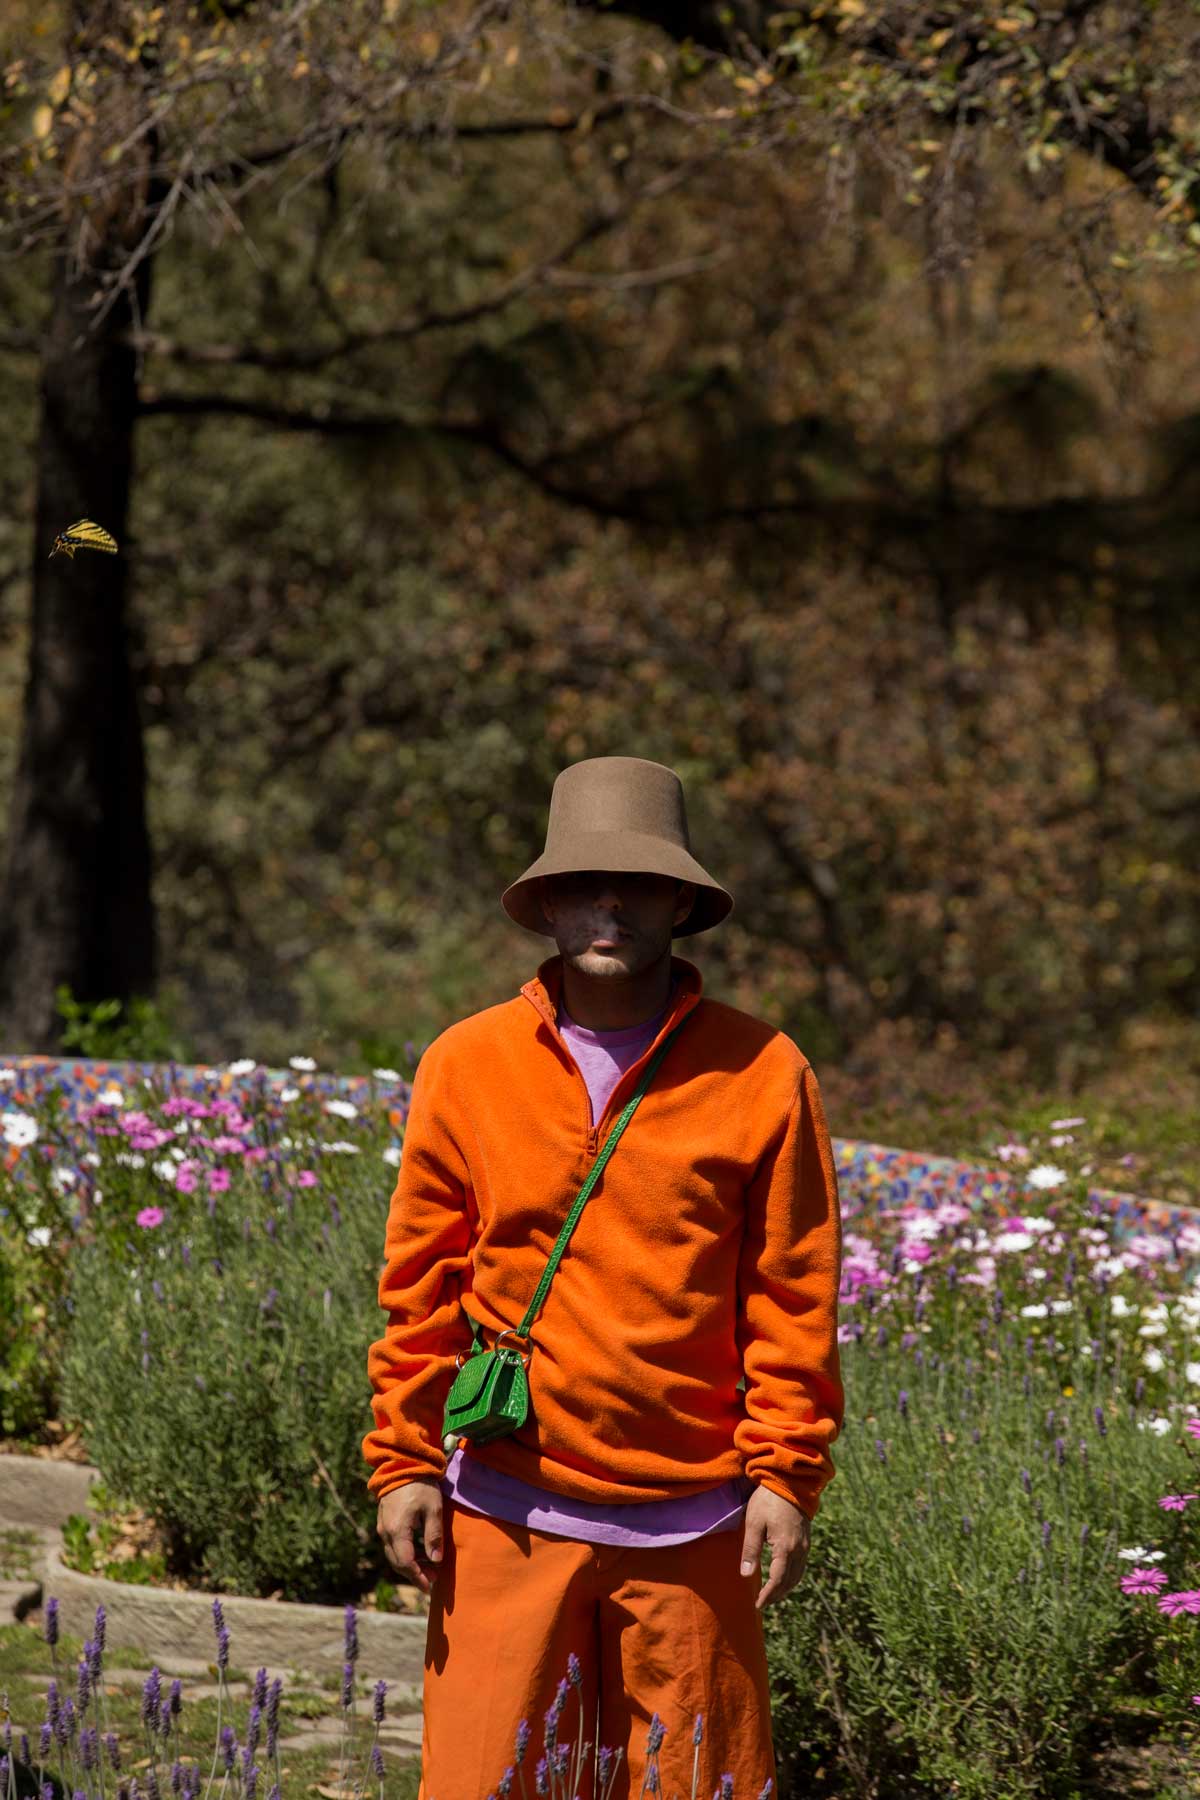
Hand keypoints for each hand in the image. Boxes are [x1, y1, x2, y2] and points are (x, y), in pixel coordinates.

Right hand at [377, 1478, 443, 1595]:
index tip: (431, 1587)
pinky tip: (419, 1551)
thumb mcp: (433, 1509)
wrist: (401, 1463)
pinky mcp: (384, 1521)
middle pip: (397, 1563)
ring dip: (410, 1565)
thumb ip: (433, 1536)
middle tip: (434, 1578)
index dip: (418, 1578)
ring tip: (429, 1566)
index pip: (406, 1563)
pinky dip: (405, 1553)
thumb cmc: (421, 1485)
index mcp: (397, 1531)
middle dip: (415, 1574)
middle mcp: (385, 1532)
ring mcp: (382, 1527)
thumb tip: (436, 1561)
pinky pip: (392, 1545)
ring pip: (393, 1555)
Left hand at [739, 1484, 810, 1609]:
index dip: (768, 1595)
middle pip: (789, 1582)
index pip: (777, 1581)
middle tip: (763, 1602)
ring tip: (772, 1594)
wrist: (790, 1481)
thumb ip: (750, 1550)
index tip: (758, 1605)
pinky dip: (792, 1577)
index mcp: (786, 1548)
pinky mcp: (806, 1540)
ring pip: (798, 1575)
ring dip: (785, 1588)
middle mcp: (799, 1550)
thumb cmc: (768, 1501)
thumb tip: (746, 1575)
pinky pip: (801, 1566)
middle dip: (776, 1595)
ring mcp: (805, 1545)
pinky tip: (783, 1576)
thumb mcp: (754, 1524)